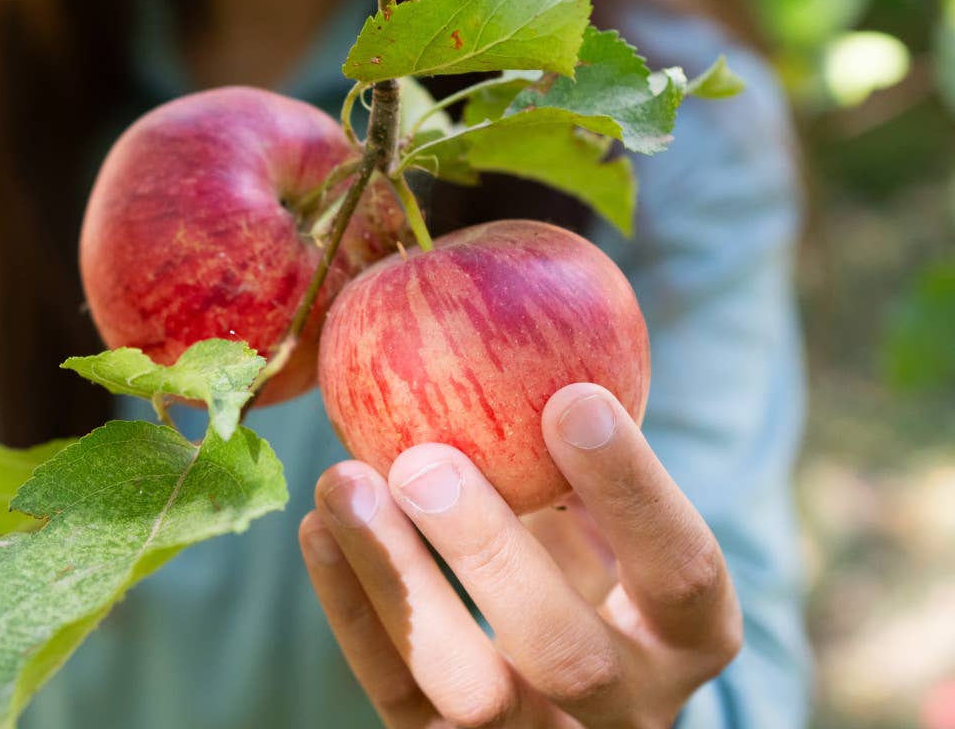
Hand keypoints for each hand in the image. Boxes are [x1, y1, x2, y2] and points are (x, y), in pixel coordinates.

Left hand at [299, 383, 742, 728]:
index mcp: (687, 635)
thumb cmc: (591, 563)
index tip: (572, 395)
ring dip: (397, 578)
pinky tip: (319, 526)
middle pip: (564, 650)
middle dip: (490, 551)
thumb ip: (584, 455)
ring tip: (345, 481)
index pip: (681, 571)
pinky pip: (393, 694)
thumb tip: (521, 316)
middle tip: (423, 458)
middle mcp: (624, 704)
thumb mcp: (612, 516)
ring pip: (468, 691)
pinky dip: (350, 608)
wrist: (564, 682)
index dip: (633, 489)